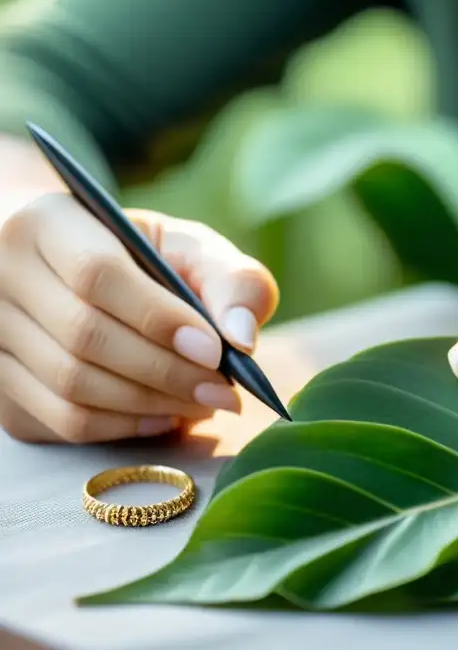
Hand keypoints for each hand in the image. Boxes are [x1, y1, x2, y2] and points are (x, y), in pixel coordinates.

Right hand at [0, 193, 278, 443]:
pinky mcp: (0, 386)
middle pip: (84, 337)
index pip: (97, 275)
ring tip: (205, 401)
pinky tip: (168, 415)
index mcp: (48, 223)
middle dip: (166, 372)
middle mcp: (2, 275)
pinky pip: (63, 421)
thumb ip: (233, 282)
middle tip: (225, 391)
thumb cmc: (151, 260)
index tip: (217, 350)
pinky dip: (124, 426)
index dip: (159, 318)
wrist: (84, 275)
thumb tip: (242, 337)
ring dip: (150, 404)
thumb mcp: (194, 250)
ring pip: (71, 386)